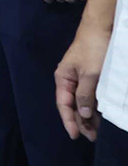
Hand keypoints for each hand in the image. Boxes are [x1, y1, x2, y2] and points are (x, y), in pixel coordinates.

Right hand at [56, 22, 108, 140]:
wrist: (102, 27)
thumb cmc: (93, 49)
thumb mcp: (90, 74)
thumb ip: (85, 95)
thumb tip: (84, 114)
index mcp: (63, 79)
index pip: (63, 104)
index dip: (69, 121)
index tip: (76, 136)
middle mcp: (69, 80)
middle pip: (73, 105)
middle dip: (81, 121)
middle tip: (92, 137)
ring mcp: (81, 78)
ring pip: (83, 101)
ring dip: (90, 116)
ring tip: (98, 130)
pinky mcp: (92, 75)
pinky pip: (91, 95)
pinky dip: (96, 106)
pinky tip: (102, 114)